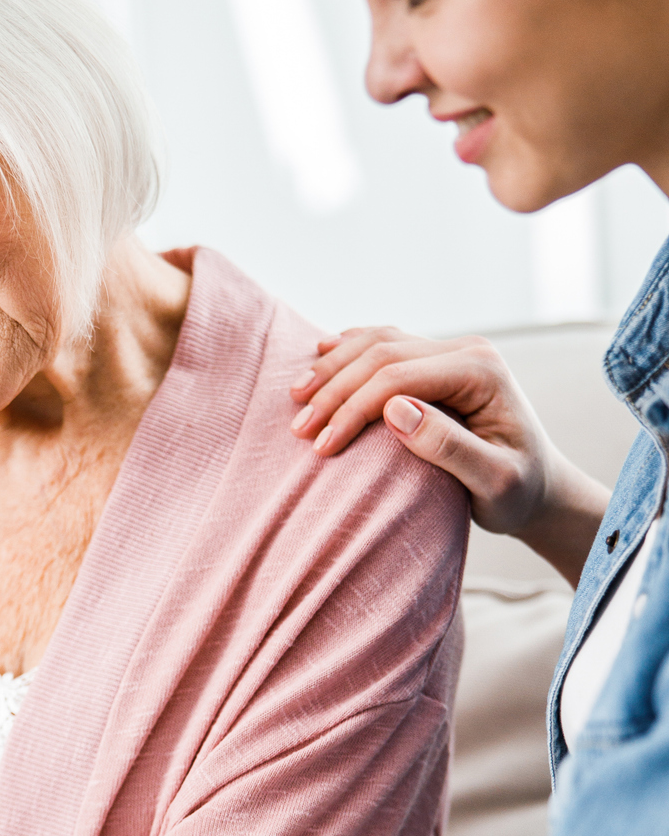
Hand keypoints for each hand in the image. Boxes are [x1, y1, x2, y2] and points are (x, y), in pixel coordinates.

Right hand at [289, 327, 608, 583]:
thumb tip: (394, 410)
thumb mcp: (494, 483)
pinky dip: (350, 351)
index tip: (321, 445)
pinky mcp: (437, 362)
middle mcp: (467, 351)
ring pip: (379, 341)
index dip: (353, 407)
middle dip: (335, 389)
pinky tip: (321, 358)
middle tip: (299, 428)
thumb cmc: (518, 494)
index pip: (399, 375)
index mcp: (482, 371)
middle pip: (383, 353)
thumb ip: (449, 447)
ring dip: (334, 367)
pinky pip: (386, 342)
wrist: (539, 489)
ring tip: (297, 396)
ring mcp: (452, 351)